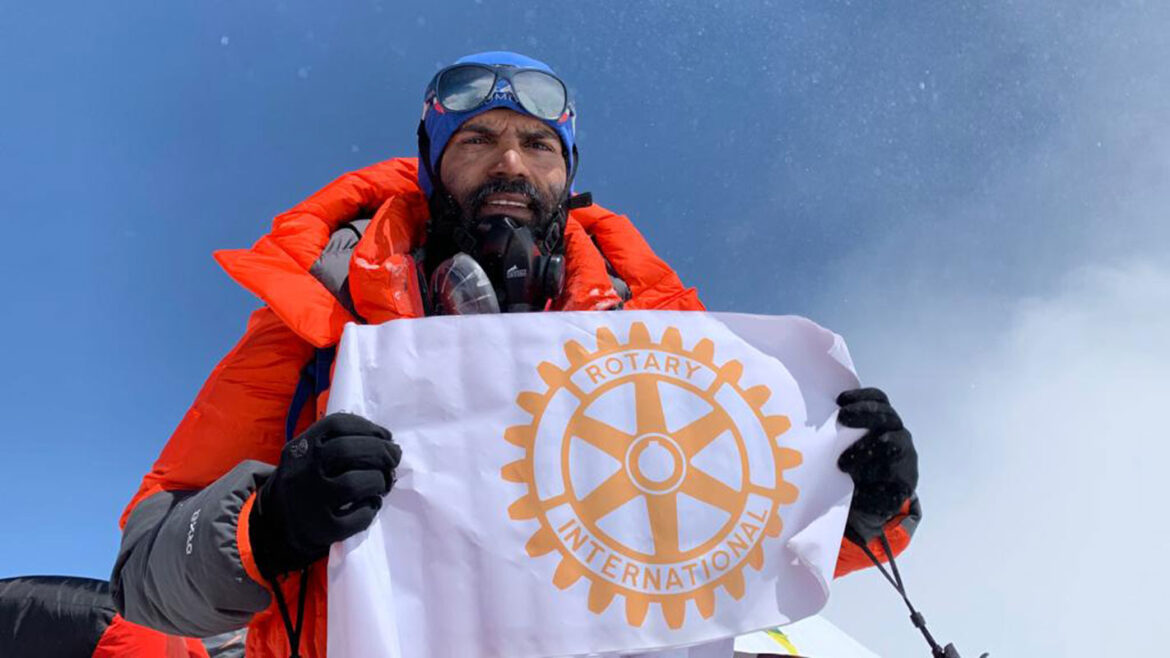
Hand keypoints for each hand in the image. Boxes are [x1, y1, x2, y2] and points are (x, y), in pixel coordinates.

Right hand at [249, 413, 400, 577]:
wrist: (278, 525)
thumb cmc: (306, 481)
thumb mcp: (309, 455)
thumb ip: (338, 441)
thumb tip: (385, 439)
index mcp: (301, 448)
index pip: (337, 425)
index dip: (368, 427)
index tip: (385, 436)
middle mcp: (302, 472)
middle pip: (347, 450)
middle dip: (380, 451)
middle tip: (394, 457)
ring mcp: (311, 502)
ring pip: (354, 483)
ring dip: (377, 479)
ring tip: (382, 482)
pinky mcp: (324, 529)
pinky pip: (359, 516)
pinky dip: (371, 508)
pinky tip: (371, 504)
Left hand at [836, 388, 917, 542]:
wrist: (875, 500)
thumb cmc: (856, 464)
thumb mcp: (847, 444)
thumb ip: (840, 430)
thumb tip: (812, 414)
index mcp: (884, 420)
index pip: (878, 399)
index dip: (861, 396)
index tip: (840, 400)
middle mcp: (897, 432)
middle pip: (885, 415)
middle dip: (863, 413)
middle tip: (842, 417)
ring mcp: (905, 453)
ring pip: (890, 441)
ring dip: (862, 448)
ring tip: (842, 462)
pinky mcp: (906, 477)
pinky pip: (891, 470)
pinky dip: (871, 473)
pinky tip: (856, 479)